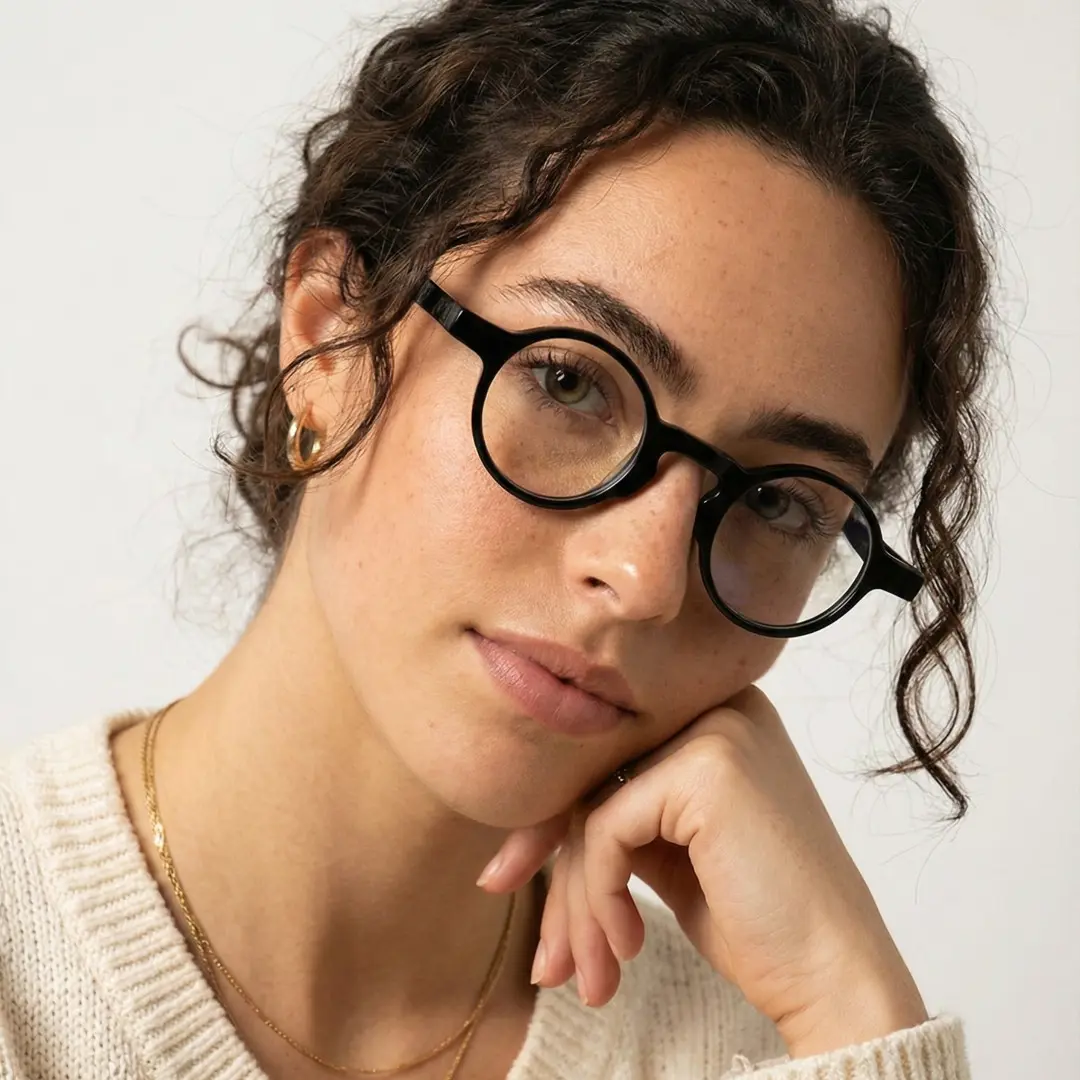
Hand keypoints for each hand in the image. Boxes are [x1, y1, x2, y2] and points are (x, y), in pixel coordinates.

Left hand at [477, 686, 928, 1057]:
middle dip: (557, 871)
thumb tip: (533, 821)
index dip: (553, 825)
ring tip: (586, 973)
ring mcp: (716, 730)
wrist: (834, 978)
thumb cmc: (760, 922)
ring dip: (577, 902)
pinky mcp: (706, 767)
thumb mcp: (673, 852)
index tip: (512, 881)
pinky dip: (599, 895)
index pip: (606, 758)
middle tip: (544, 954)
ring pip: (592, 807)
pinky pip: (606, 827)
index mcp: (716, 716)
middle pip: (594, 779)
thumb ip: (621, 813)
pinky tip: (626, 947)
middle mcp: (719, 707)